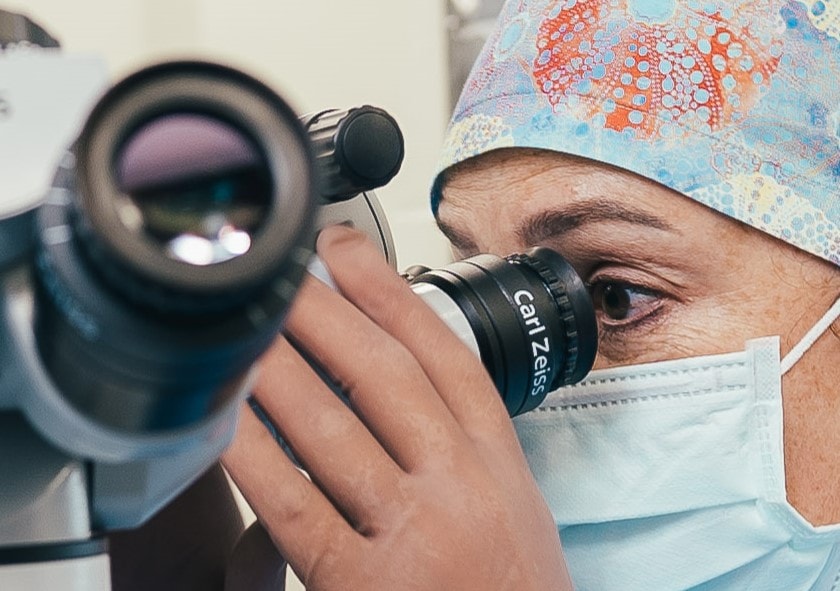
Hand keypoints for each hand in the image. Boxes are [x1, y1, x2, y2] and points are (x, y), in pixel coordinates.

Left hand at [222, 225, 571, 589]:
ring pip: (334, 428)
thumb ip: (458, 438)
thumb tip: (395, 372)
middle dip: (324, 312)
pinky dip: (254, 457)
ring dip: (279, 370)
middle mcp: (460, 484)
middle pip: (384, 374)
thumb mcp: (507, 499)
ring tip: (243, 327)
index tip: (345, 251)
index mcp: (497, 460)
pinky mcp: (363, 585)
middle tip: (278, 271)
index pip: (441, 354)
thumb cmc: (510, 586)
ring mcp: (414, 533)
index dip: (387, 293)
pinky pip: (294, 507)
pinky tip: (225, 419)